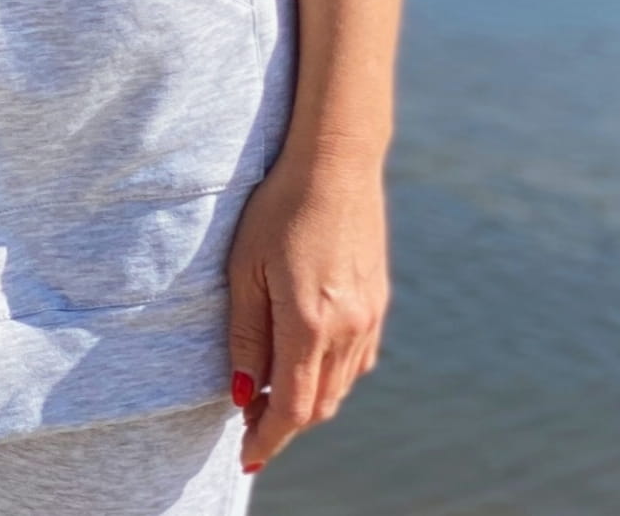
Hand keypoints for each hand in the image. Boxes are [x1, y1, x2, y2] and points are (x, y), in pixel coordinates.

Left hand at [224, 143, 389, 472]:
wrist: (335, 163)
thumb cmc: (278, 209)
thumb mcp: (244, 268)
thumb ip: (244, 335)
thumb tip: (240, 393)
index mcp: (309, 323)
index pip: (291, 408)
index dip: (268, 439)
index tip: (246, 456)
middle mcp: (347, 329)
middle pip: (318, 406)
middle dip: (284, 426)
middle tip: (250, 425)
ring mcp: (369, 318)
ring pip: (340, 388)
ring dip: (307, 403)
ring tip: (270, 397)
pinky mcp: (378, 303)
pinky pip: (357, 362)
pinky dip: (331, 378)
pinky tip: (306, 363)